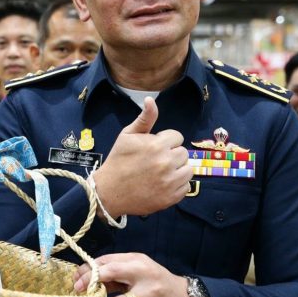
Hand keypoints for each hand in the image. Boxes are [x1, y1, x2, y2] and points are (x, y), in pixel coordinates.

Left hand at [73, 253, 196, 296]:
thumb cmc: (154, 283)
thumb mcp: (136, 272)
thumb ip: (115, 274)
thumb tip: (85, 279)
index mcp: (135, 260)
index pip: (107, 261)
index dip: (88, 270)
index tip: (75, 281)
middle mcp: (141, 273)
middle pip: (111, 273)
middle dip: (91, 283)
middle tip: (78, 294)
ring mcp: (148, 293)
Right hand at [93, 97, 190, 216]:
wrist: (109, 191)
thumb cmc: (118, 160)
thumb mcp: (127, 136)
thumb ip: (144, 118)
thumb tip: (150, 99)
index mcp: (157, 145)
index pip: (177, 137)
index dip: (165, 141)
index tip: (153, 149)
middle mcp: (166, 162)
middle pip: (183, 153)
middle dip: (171, 155)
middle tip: (154, 162)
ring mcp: (170, 181)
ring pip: (188, 169)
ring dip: (177, 170)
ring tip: (160, 173)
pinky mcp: (172, 197)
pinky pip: (186, 186)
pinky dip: (177, 186)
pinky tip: (162, 184)